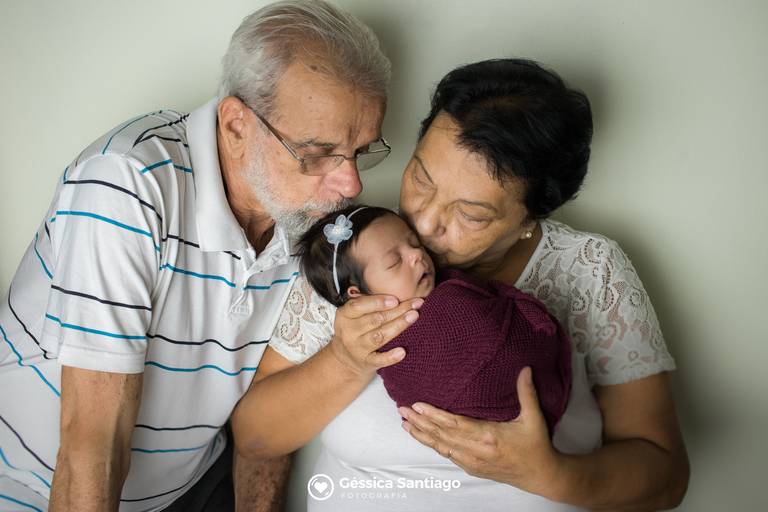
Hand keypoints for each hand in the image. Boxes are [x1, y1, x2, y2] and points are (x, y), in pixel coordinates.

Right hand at [329, 294, 423, 377]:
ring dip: (398, 326)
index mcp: (344, 315)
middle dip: (397, 311)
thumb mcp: (353, 314)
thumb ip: (368, 302)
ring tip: (414, 317)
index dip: (377, 302)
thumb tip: (393, 291)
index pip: (358, 306)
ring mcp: (357, 348)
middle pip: (375, 319)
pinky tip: (402, 351)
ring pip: (379, 336)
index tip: (395, 299)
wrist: (345, 359)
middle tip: (415, 304)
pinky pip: (379, 360)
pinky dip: (390, 356)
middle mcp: (349, 332)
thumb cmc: (355, 330)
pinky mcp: (365, 362)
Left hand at [399, 367, 561, 496]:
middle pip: (442, 435)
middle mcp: (476, 451)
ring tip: (404, 422)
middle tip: (402, 410)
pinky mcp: (471, 467)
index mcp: (489, 436)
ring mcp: (472, 461)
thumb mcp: (534, 418)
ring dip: (421, 434)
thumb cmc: (536, 446)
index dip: (434, 415)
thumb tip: (524, 368)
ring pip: (441, 446)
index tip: (418, 405)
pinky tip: (421, 436)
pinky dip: (432, 444)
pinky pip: (447, 454)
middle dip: (420, 422)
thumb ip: (526, 392)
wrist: (539, 475)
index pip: (454, 424)